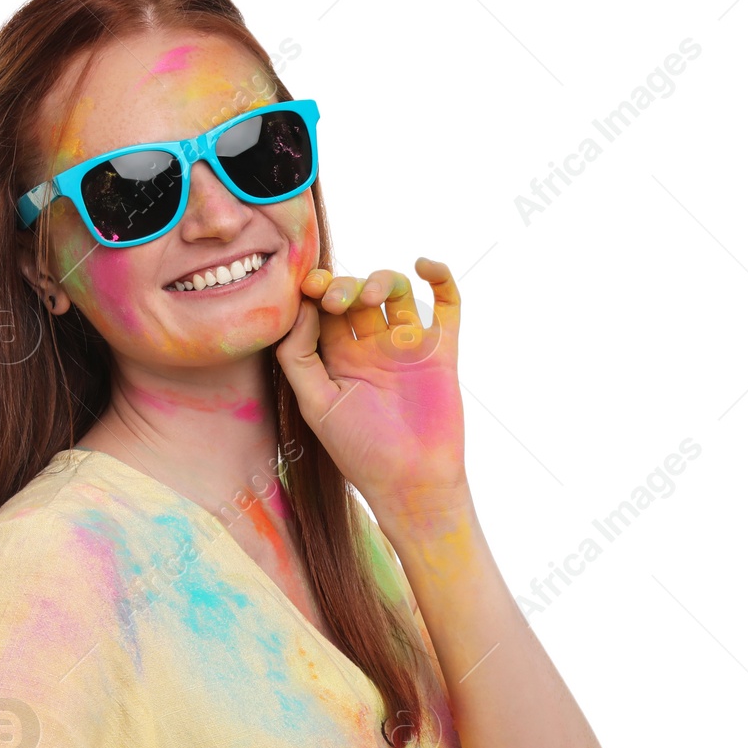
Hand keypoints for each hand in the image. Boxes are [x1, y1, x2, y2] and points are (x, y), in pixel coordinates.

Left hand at [273, 257, 466, 516]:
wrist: (411, 482)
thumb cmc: (360, 451)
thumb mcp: (315, 405)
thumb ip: (299, 357)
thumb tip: (303, 308)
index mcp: (338, 358)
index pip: (325, 310)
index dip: (318, 291)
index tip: (310, 288)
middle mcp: (372, 347)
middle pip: (358, 294)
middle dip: (345, 287)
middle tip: (337, 301)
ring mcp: (408, 347)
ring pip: (396, 292)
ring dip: (381, 279)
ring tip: (370, 295)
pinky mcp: (442, 350)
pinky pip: (447, 304)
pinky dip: (441, 277)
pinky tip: (424, 265)